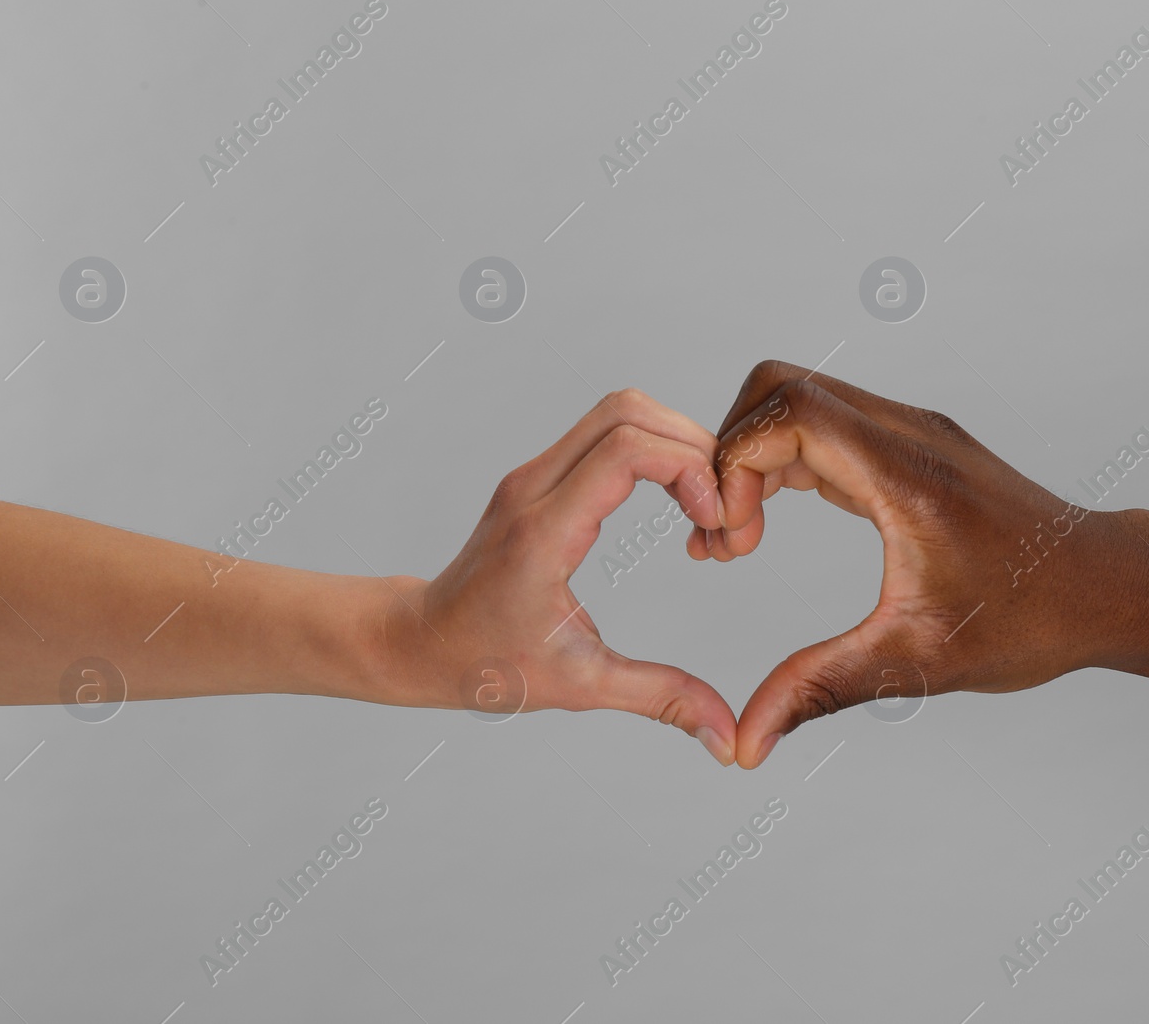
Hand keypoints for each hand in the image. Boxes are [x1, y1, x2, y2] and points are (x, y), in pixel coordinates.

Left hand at [373, 390, 737, 763]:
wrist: (421, 642)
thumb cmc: (487, 665)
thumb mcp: (581, 686)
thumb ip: (660, 699)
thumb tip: (727, 737)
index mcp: (543, 531)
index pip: (627, 450)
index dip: (689, 470)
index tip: (713, 523)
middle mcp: (534, 487)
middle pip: (629, 410)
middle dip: (693, 447)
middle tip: (720, 509)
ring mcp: (534, 474)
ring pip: (620, 411)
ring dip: (676, 444)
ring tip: (702, 507)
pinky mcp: (540, 475)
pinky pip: (608, 433)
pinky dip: (655, 451)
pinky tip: (676, 504)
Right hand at [693, 361, 1148, 768]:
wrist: (1108, 587)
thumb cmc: (1031, 620)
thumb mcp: (916, 662)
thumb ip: (821, 689)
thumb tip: (746, 744)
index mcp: (906, 474)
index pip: (789, 410)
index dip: (734, 464)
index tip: (734, 540)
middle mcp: (908, 433)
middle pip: (782, 387)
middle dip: (731, 454)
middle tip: (728, 536)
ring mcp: (911, 432)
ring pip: (799, 398)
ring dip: (754, 457)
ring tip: (741, 538)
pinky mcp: (911, 445)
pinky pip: (825, 424)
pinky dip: (783, 461)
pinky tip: (773, 522)